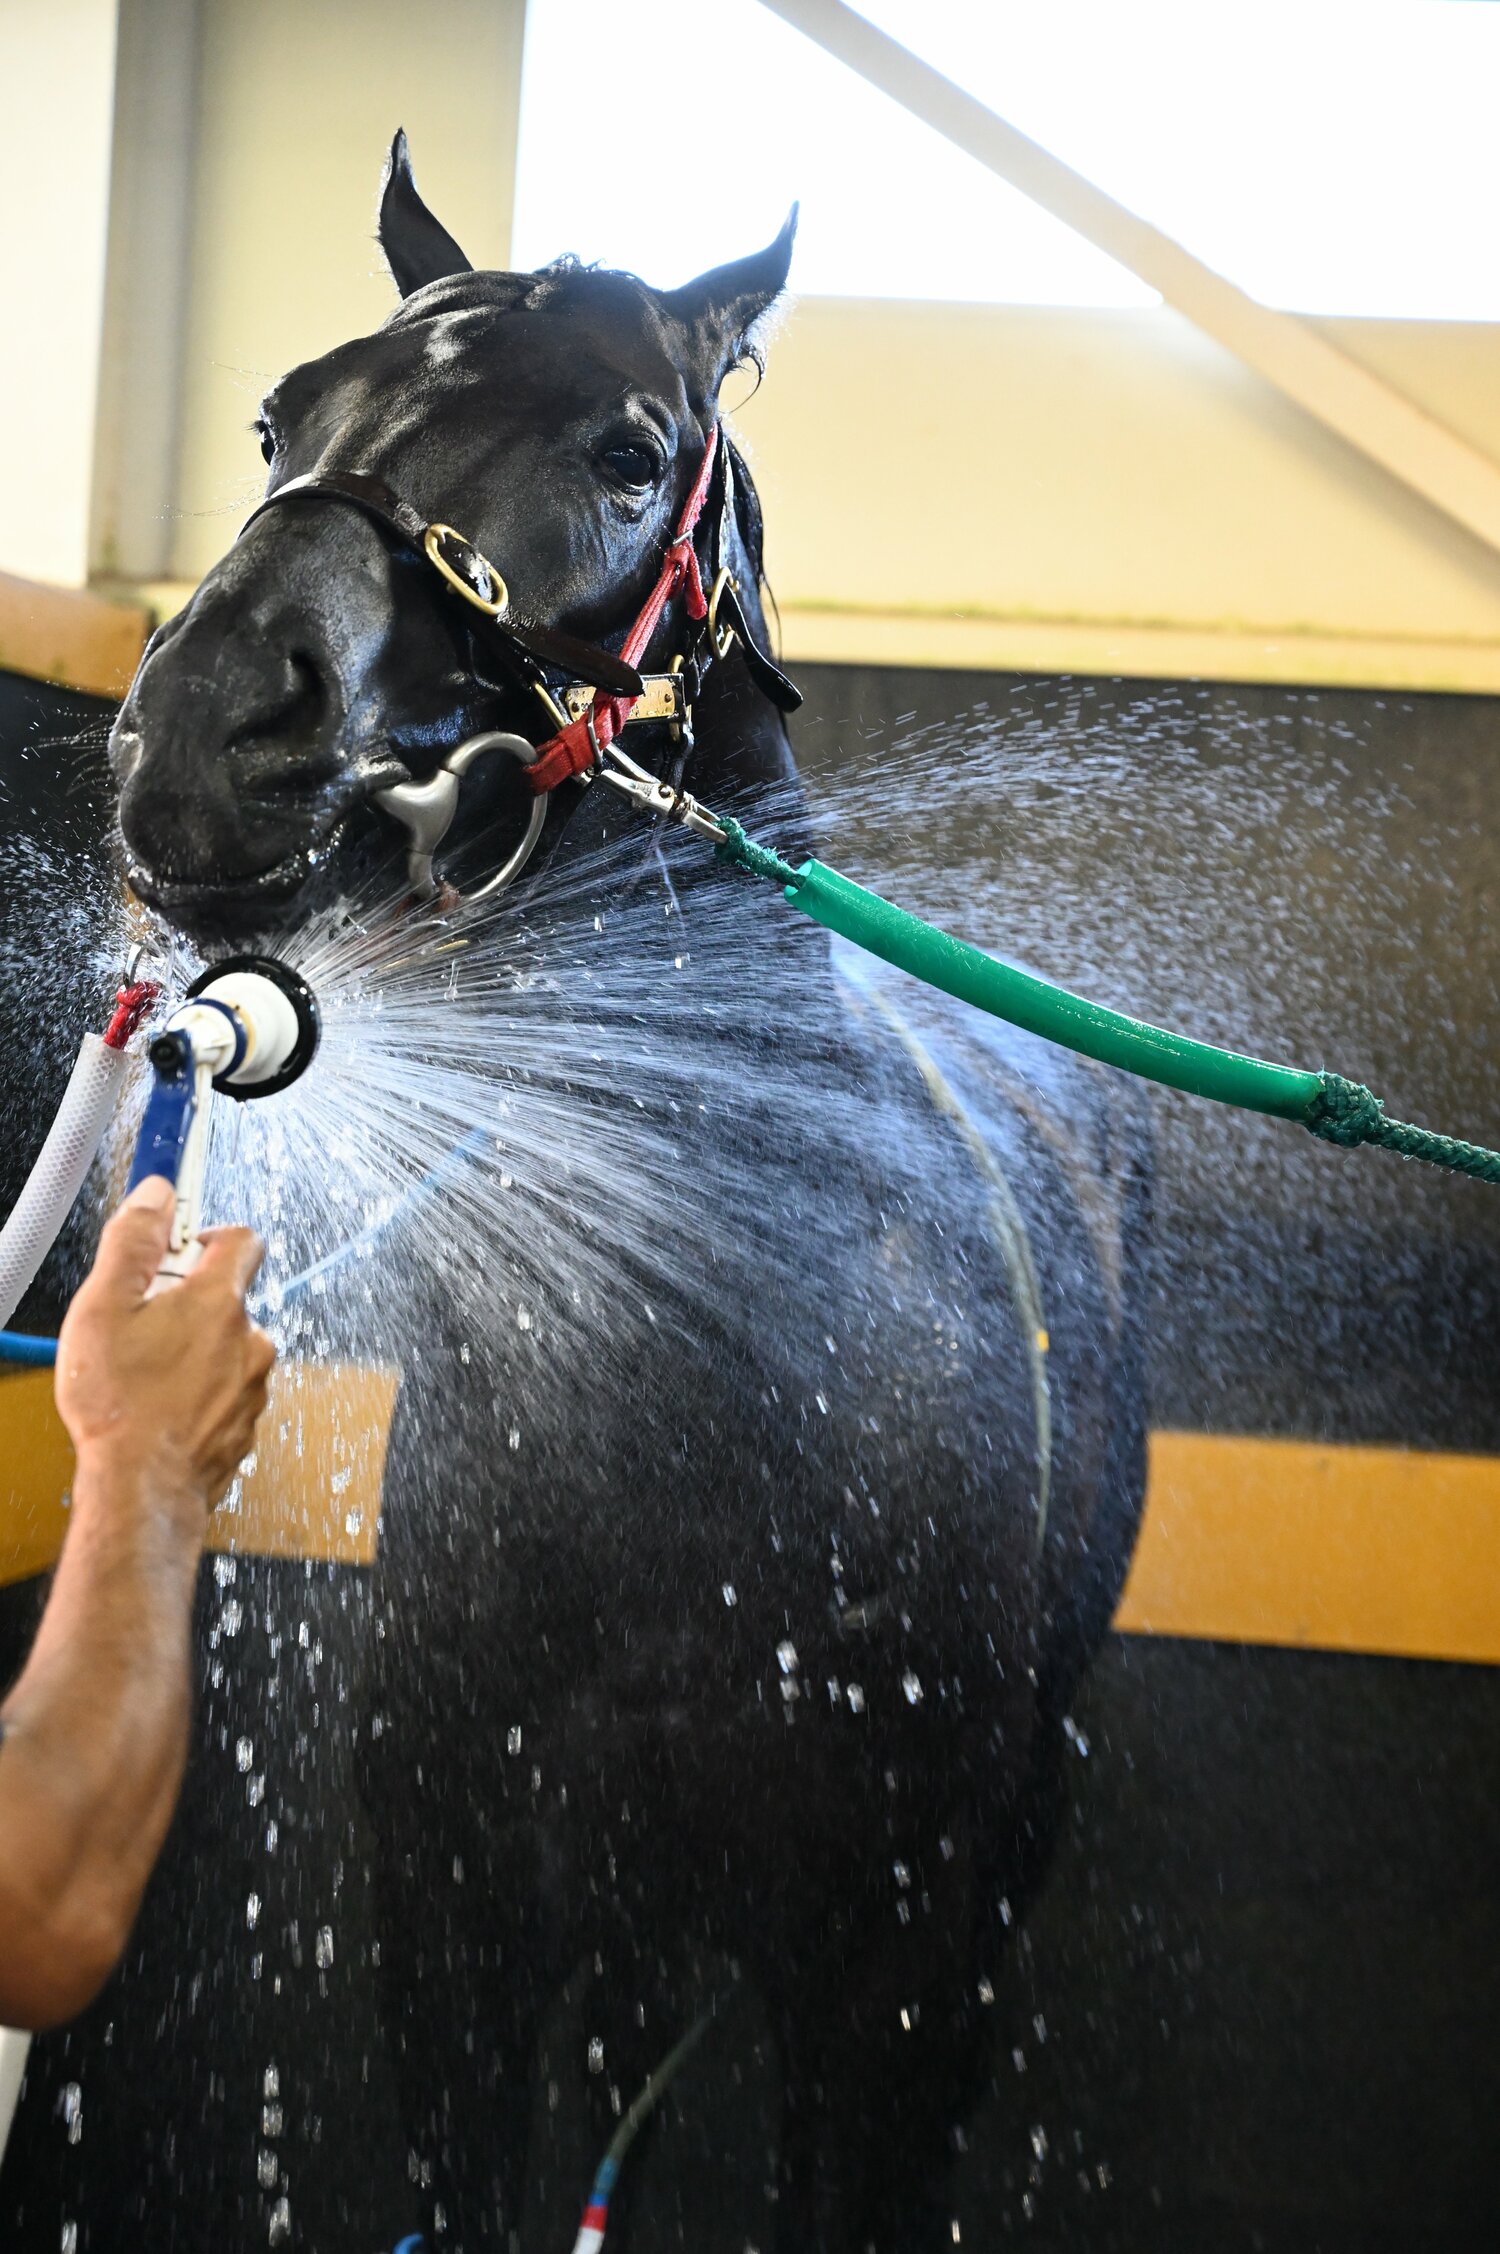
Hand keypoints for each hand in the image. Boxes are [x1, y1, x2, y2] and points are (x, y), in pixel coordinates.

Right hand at [55, 1177, 276, 1512]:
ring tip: (146, 1376)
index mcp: (219, 1302)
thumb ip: (133, 1242)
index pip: (241, 1239)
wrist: (140, 1488)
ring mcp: (251, 1387)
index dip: (207, 1235)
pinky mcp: (244, 1426)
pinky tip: (160, 1409)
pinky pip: (224, 1394)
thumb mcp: (105, 1306)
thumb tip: (155, 1196)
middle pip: (228, 1299)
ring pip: (226, 1350)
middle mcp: (249, 1341)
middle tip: (142, 1325)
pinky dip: (198, 1395)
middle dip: (189, 1304)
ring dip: (194, 1354)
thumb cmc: (119, 1403)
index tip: (177, 1246)